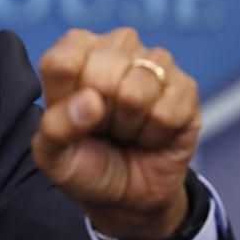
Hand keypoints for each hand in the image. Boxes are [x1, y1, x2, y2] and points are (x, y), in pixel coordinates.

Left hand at [31, 27, 200, 239]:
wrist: (128, 193)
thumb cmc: (85, 163)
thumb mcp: (53, 155)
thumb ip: (56, 127)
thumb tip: (91, 101)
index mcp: (72, 52)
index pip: (62, 62)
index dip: (66, 101)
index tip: (72, 117)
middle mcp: (114, 46)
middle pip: (101, 76)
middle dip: (101, 117)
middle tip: (103, 127)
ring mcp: (154, 62)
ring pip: (135, 94)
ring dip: (129, 127)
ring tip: (126, 129)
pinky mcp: (185, 86)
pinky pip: (166, 113)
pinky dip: (156, 135)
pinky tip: (151, 133)